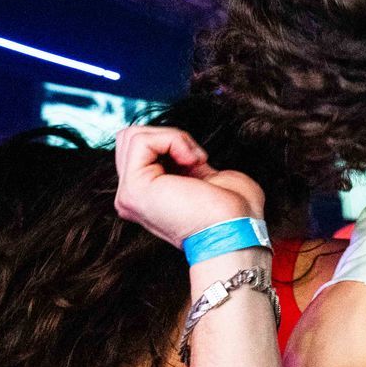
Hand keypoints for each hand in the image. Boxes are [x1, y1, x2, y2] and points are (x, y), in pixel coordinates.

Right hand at [113, 125, 264, 248]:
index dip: (171, 143)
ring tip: (194, 160)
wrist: (237, 230)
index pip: (140, 148)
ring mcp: (129, 194)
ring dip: (173, 138)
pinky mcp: (134, 189)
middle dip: (167, 136)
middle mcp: (131, 197)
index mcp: (148, 195)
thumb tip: (181, 148)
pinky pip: (142, 141)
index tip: (199, 163)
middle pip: (130, 138)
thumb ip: (186, 163)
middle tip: (195, 159)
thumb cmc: (234, 210)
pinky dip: (173, 140)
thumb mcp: (206, 177)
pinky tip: (192, 162)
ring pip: (134, 136)